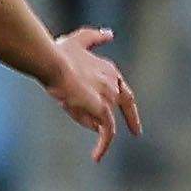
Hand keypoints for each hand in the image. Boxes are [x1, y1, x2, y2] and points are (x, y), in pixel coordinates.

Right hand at [43, 25, 140, 162]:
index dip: (126, 100)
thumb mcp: (79, 40)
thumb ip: (95, 37)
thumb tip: (109, 33)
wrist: (54, 63)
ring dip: (100, 135)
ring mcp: (109, 98)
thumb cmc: (60, 52)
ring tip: (96, 151)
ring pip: (107, 121)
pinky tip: (97, 157)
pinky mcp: (102, 111)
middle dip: (132, 118)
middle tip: (137, 131)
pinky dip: (103, 146)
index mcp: (110, 70)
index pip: (122, 89)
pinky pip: (107, 133)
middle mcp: (114, 85)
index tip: (128, 107)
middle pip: (120, 105)